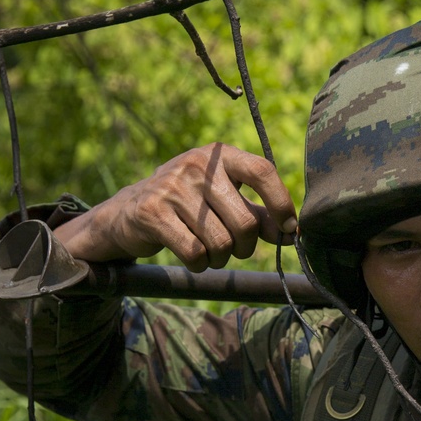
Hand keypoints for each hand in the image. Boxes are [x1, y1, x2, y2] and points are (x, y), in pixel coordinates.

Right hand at [52, 143, 297, 269]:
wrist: (130, 213)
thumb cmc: (189, 208)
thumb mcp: (225, 202)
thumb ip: (258, 215)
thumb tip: (290, 234)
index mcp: (219, 155)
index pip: (262, 171)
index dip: (281, 204)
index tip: (288, 231)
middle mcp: (196, 164)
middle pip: (245, 222)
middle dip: (245, 247)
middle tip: (234, 249)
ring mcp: (173, 186)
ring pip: (221, 243)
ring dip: (221, 259)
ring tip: (209, 251)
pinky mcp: (153, 212)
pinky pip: (195, 253)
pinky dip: (199, 265)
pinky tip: (192, 257)